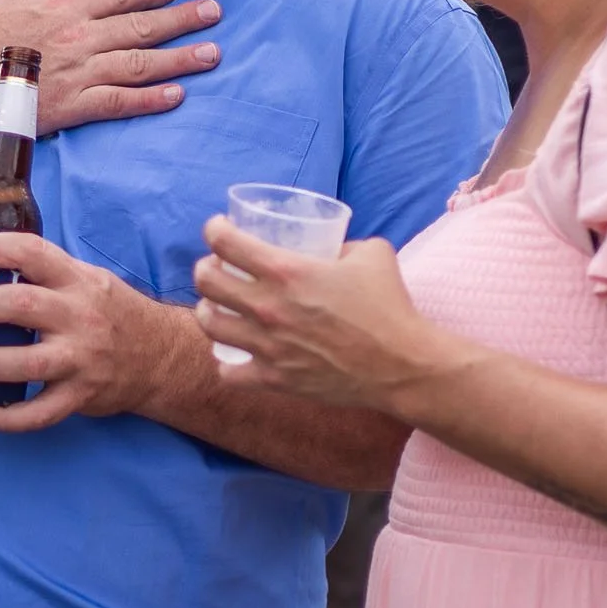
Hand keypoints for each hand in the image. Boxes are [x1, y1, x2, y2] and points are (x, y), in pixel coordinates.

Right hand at [0, 0, 222, 134]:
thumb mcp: (15, 4)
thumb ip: (51, 4)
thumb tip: (74, 2)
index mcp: (63, 9)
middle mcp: (78, 37)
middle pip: (140, 26)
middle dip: (182, 18)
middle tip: (215, 13)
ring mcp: (77, 72)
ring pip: (139, 63)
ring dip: (179, 58)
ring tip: (211, 53)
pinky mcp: (71, 107)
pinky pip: (119, 102)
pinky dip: (150, 99)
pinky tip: (176, 95)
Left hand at [0, 232, 172, 430]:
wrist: (163, 357)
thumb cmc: (113, 314)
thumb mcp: (89, 282)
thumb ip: (47, 278)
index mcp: (78, 281)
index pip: (33, 253)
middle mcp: (81, 317)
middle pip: (23, 307)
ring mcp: (82, 359)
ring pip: (28, 363)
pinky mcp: (81, 396)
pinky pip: (39, 413)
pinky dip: (4, 415)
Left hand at [192, 217, 461, 412]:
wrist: (401, 366)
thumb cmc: (389, 306)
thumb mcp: (370, 254)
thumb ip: (342, 244)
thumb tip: (329, 247)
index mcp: (287, 271)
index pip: (225, 242)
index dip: (215, 229)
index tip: (218, 229)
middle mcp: (267, 307)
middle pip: (206, 281)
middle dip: (205, 269)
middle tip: (216, 269)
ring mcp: (267, 346)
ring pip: (208, 324)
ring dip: (208, 311)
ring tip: (217, 308)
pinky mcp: (274, 378)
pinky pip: (228, 372)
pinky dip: (227, 362)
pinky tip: (236, 354)